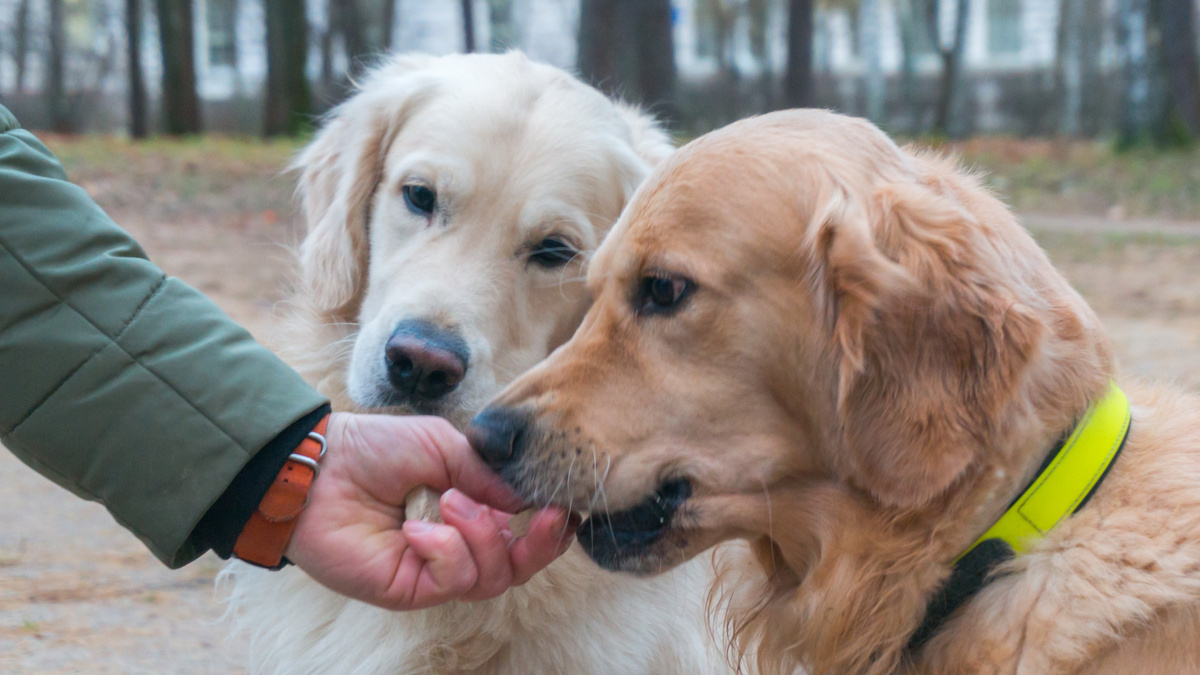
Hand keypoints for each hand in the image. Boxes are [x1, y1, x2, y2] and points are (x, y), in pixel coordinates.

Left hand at [284, 412, 576, 609]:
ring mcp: (432, 570)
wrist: (318, 466)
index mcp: (470, 510)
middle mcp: (456, 545)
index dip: (549, 526)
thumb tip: (527, 500)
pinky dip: (446, 552)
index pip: (522, 532)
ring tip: (450, 502)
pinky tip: (417, 529)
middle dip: (539, 544)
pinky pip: (452, 582)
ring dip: (481, 536)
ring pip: (491, 577)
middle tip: (544, 517)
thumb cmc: (373, 449)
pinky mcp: (408, 588)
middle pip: (518, 566)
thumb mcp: (442, 445)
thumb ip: (486, 472)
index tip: (562, 505)